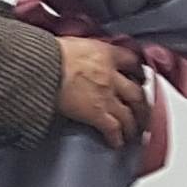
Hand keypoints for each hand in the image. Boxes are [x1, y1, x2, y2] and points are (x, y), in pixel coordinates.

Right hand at [54, 34, 143, 148]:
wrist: (41, 66)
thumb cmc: (49, 53)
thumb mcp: (72, 42)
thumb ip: (84, 49)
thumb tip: (79, 52)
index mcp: (105, 53)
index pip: (131, 60)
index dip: (138, 71)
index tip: (140, 77)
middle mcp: (111, 75)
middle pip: (136, 92)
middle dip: (143, 105)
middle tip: (145, 113)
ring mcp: (106, 96)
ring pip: (130, 114)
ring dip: (134, 125)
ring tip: (136, 133)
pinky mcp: (96, 113)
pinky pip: (113, 129)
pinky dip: (116, 138)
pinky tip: (117, 144)